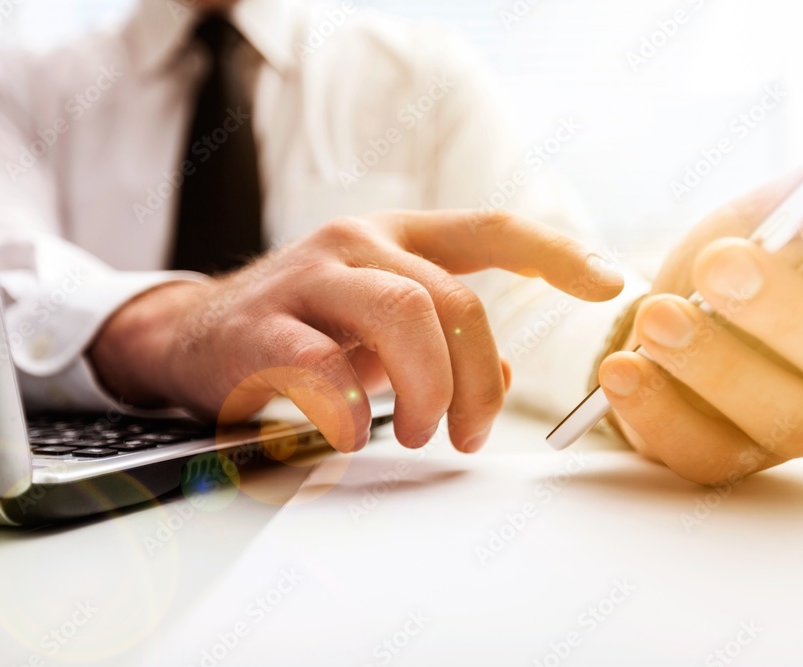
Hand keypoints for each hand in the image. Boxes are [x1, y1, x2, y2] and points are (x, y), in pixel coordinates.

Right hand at [90, 210, 623, 452]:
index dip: (557, 251)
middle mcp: (358, 243)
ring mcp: (307, 278)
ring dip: (431, 389)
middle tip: (467, 434)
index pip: (491, 229)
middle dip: (476, 378)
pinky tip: (354, 434)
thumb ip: (444, 337)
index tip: (612, 282)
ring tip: (424, 434)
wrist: (191, 335)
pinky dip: (354, 412)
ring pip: (404, 315)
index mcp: (397, 237)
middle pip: (453, 298)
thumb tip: (503, 368)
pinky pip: (323, 368)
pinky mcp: (259, 327)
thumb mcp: (380, 324)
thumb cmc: (304, 330)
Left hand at [598, 118, 802, 484]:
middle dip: (782, 309)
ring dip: (716, 366)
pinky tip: (621, 370)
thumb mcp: (761, 216)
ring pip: (784, 417)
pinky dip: (657, 414)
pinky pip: (704, 454)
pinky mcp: (728, 460)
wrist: (662, 326)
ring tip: (657, 317)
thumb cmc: (725, 270)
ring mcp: (790, 427)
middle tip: (719, 264)